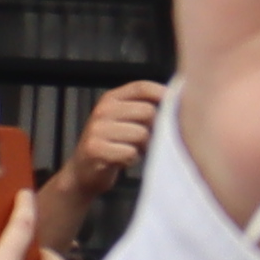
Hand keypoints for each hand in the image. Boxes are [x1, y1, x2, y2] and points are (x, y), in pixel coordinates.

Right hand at [49, 79, 163, 218]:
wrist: (83, 173)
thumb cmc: (112, 146)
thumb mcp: (125, 121)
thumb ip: (144, 109)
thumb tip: (176, 102)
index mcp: (111, 99)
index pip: (142, 87)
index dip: (163, 94)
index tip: (176, 106)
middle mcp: (103, 110)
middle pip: (148, 111)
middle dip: (154, 129)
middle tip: (146, 141)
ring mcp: (97, 129)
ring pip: (142, 133)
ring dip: (144, 147)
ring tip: (134, 151)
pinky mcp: (95, 148)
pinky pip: (130, 152)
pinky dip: (132, 159)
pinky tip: (124, 160)